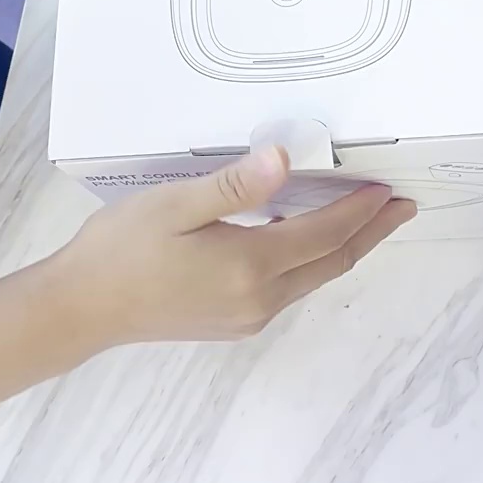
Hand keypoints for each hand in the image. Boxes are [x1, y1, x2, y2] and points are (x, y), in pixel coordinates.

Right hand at [55, 148, 416, 347]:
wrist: (81, 309)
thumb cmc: (121, 250)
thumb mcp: (174, 204)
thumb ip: (234, 185)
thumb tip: (284, 160)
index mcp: (250, 266)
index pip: (325, 233)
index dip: (361, 211)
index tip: (389, 189)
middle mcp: (259, 299)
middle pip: (331, 263)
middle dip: (369, 233)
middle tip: (401, 207)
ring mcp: (247, 317)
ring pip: (311, 278)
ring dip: (341, 247)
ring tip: (363, 218)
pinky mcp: (232, 323)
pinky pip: (287, 288)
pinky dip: (309, 260)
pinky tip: (302, 239)